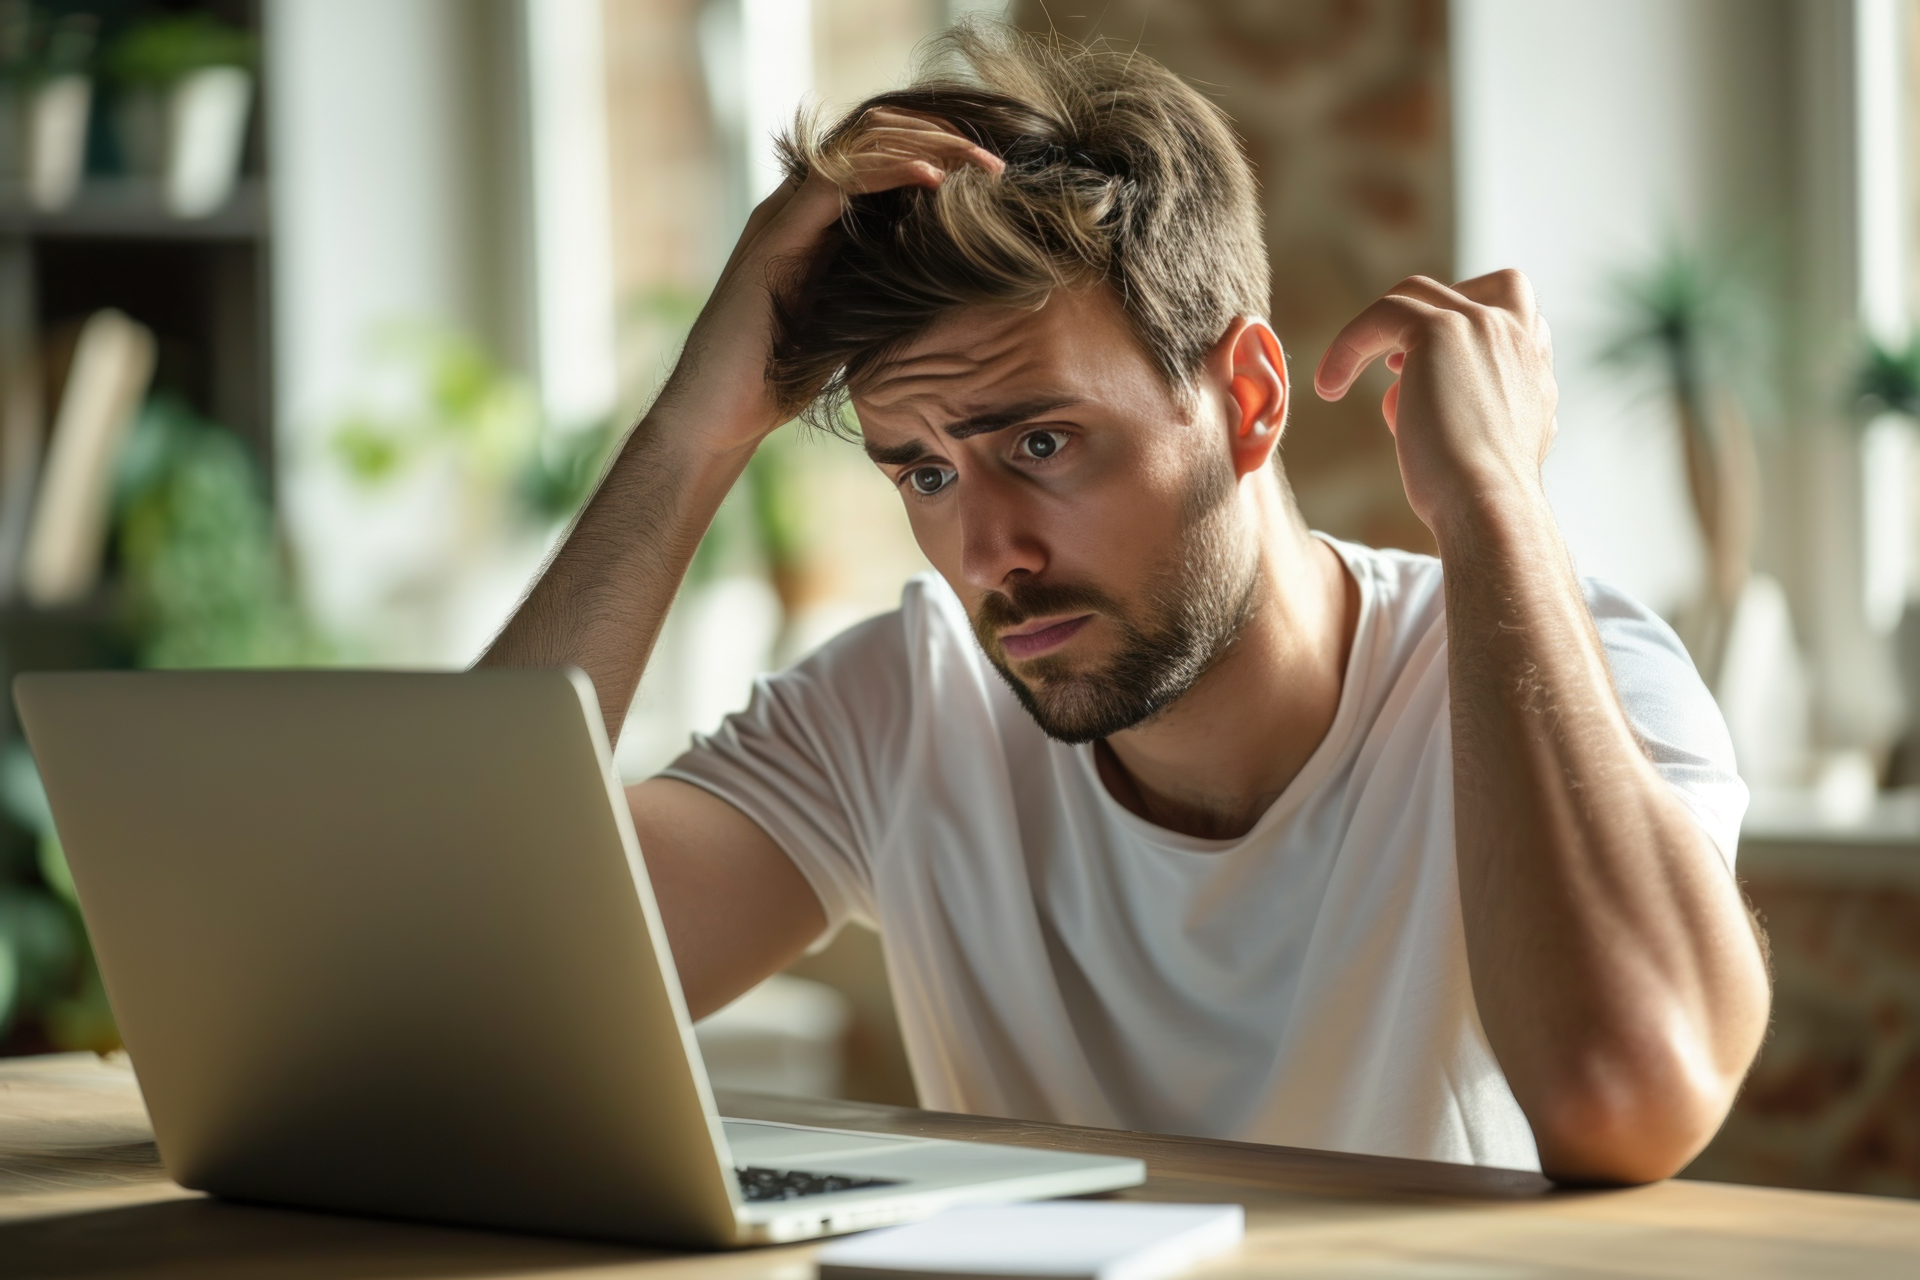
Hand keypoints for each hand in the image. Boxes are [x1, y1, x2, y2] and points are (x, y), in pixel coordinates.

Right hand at [657, 109, 1003, 450]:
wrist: (719, 410)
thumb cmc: (782, 376)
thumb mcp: (852, 319)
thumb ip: (883, 287)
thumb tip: (947, 284)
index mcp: (818, 218)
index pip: (880, 152)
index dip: (938, 147)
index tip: (990, 174)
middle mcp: (798, 203)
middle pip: (876, 132)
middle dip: (944, 137)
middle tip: (998, 165)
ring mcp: (784, 214)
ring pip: (860, 143)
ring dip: (929, 144)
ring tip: (980, 165)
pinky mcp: (777, 237)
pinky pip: (837, 181)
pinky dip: (890, 170)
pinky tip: (933, 180)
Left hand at [1313, 270, 1557, 537]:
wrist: (1486, 505)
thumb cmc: (1474, 497)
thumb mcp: (1478, 450)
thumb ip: (1456, 414)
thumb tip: (1399, 399)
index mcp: (1536, 369)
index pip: (1517, 319)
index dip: (1469, 332)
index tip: (1420, 365)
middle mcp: (1520, 339)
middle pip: (1490, 285)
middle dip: (1441, 309)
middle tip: (1397, 356)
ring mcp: (1483, 327)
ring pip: (1420, 296)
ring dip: (1377, 330)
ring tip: (1341, 377)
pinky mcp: (1441, 331)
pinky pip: (1383, 314)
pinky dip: (1349, 345)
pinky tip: (1329, 386)